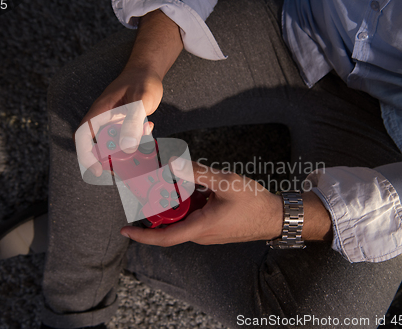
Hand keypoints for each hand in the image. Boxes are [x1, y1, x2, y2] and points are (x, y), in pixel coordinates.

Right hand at [75, 68, 160, 176]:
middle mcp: (104, 119)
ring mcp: (114, 121)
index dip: (86, 155)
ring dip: (128, 149)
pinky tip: (149, 128)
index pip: (83, 136)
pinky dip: (138, 139)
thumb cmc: (142, 79)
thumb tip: (127, 147)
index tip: (96, 170)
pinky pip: (127, 137)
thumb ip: (133, 122)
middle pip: (99, 145)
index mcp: (100, 112)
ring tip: (143, 144)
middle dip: (112, 158)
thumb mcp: (140, 100)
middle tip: (127, 166)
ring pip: (115, 143)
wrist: (148, 69)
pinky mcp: (125, 123)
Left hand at [121, 158, 332, 245]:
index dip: (142, 236)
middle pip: (170, 225)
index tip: (125, 231)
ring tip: (171, 183)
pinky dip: (187, 204)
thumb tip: (173, 164)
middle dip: (156, 209)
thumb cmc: (254, 203)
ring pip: (182, 219)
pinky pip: (193, 217)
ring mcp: (208, 232)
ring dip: (174, 205)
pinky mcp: (213, 227)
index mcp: (201, 227)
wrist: (276, 216)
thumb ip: (198, 173)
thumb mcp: (226, 183)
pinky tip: (193, 187)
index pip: (164, 237)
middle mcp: (201, 234)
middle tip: (148, 188)